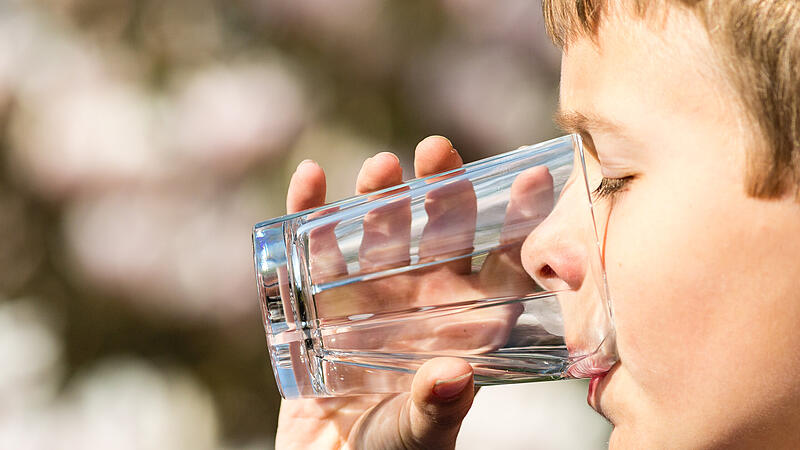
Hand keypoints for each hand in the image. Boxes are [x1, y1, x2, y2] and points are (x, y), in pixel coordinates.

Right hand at [275, 136, 552, 448]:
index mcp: (459, 325)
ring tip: (380, 167)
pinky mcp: (318, 301)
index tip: (532, 178)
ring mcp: (368, 296)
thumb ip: (437, 410)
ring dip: (378, 195)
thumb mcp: (419, 438)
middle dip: (438, 191)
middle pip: (435, 233)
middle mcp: (418, 300)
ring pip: (377, 232)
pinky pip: (312, 248)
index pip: (496, 267)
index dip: (515, 223)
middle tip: (436, 151)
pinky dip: (309, 212)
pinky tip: (310, 178)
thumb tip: (454, 377)